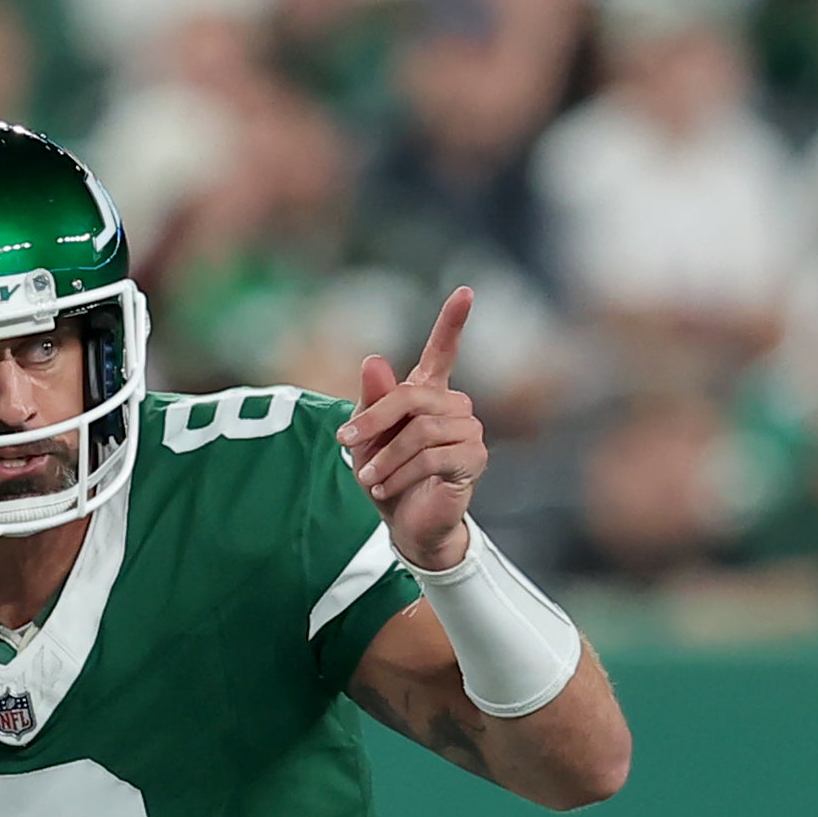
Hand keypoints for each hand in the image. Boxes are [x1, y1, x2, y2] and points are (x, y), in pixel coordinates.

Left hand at [343, 287, 486, 571]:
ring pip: (421, 430)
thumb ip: (371, 402)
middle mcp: (455, 405)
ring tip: (367, 478)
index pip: (443, 351)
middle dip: (374, 419)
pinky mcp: (473, 459)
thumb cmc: (387, 476)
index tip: (466, 291)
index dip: (453, 321)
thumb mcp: (367, 439)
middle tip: (344, 441)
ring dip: (385, 456)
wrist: (407, 525)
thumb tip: (373, 360)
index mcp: (429, 394)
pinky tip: (384, 488)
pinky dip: (400, 473)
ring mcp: (469, 431)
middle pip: (412, 396)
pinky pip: (431, 457)